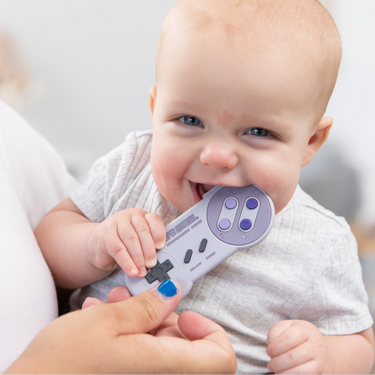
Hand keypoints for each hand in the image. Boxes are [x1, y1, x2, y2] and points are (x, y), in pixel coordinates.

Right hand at [6, 281, 236, 374]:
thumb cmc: (64, 362)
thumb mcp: (108, 321)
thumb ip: (148, 307)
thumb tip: (174, 293)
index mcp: (164, 367)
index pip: (221, 359)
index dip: (211, 331)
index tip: (185, 313)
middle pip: (186, 345)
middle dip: (163, 314)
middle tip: (138, 297)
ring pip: (160, 344)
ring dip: (142, 318)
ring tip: (115, 302)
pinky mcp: (129, 373)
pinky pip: (143, 351)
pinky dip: (130, 332)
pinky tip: (105, 317)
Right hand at [87, 208, 164, 276]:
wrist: (99, 245)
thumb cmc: (123, 243)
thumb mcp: (138, 242)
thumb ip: (148, 246)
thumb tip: (157, 261)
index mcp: (141, 215)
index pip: (153, 219)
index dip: (159, 233)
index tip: (161, 247)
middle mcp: (129, 216)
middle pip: (142, 230)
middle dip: (149, 249)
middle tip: (152, 264)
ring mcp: (116, 223)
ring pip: (131, 239)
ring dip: (138, 257)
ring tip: (142, 271)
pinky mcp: (105, 235)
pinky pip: (118, 249)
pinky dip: (127, 263)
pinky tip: (132, 271)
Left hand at [267, 320, 331, 374]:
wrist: (321, 350)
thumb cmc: (297, 337)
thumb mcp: (286, 328)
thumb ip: (275, 332)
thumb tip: (271, 346)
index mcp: (305, 329)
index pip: (288, 338)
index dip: (274, 347)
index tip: (269, 351)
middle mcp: (315, 344)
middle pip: (292, 356)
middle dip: (277, 363)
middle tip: (270, 365)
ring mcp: (320, 360)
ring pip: (300, 371)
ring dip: (283, 373)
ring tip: (276, 371)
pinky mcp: (322, 373)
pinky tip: (285, 374)